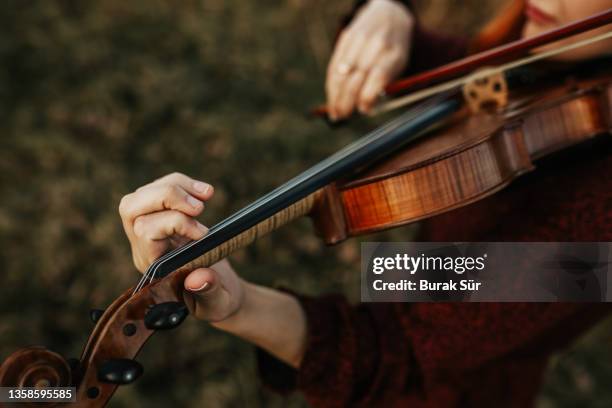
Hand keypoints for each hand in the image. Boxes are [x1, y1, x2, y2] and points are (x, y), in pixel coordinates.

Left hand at [119, 172, 244, 321]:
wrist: (218, 292)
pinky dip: (183, 183)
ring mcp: (151, 227)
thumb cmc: (216, 299)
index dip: (175, 224)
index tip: (204, 234)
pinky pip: (161, 187)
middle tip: (200, 207)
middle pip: (131, 208)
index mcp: (153, 267)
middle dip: (166, 197)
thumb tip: (198, 279)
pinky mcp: (162, 215)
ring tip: (207, 194)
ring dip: (176, 186)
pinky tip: (205, 193)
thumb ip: (208, 291)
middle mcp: (144, 246)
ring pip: (143, 193)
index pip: (146, 232)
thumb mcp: (217, 301)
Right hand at [326, 0, 413, 119]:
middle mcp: (376, 44)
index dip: (368, 95)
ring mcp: (359, 39)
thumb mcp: (398, 66)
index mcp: (394, 53)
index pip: (379, 75)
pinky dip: (331, 84)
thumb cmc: (394, 50)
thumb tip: (364, 109)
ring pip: (341, 72)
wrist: (389, 15)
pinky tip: (332, 98)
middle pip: (356, 76)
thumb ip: (384, 86)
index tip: (363, 110)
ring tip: (335, 112)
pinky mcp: (345, 37)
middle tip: (342, 116)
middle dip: (347, 100)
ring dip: (335, 96)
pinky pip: (334, 64)